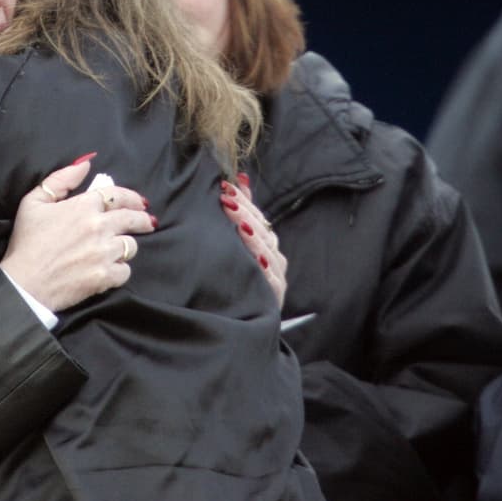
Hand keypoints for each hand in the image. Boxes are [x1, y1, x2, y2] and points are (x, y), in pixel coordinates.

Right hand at [0, 155, 156, 312]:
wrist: (23, 283)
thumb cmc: (26, 242)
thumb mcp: (34, 202)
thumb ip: (61, 179)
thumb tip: (86, 164)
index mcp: (83, 206)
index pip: (117, 195)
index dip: (132, 198)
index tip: (141, 203)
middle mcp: (98, 226)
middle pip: (132, 218)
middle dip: (143, 219)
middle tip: (149, 223)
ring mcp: (103, 252)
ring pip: (130, 246)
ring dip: (126, 247)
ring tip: (121, 249)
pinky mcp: (105, 276)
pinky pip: (125, 271)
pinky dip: (120, 271)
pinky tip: (112, 270)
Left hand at [220, 174, 286, 307]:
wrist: (243, 322)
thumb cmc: (239, 279)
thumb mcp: (240, 242)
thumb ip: (243, 212)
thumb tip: (241, 178)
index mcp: (265, 244)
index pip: (257, 216)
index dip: (244, 201)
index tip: (225, 187)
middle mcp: (274, 259)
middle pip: (263, 231)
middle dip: (244, 213)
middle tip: (225, 199)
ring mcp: (276, 278)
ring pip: (268, 252)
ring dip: (254, 237)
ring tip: (239, 224)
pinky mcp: (274, 298)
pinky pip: (271, 281)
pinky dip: (265, 269)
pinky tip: (257, 259)